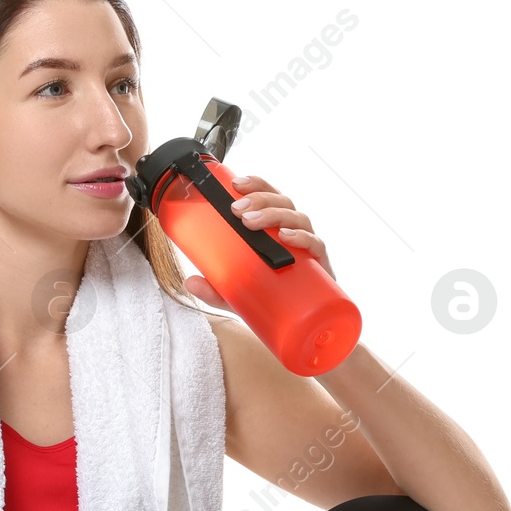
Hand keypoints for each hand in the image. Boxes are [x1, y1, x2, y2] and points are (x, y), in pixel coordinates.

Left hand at [183, 173, 336, 311]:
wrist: (301, 327)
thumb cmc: (272, 300)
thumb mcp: (237, 295)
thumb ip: (215, 289)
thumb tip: (190, 282)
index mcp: (277, 229)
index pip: (270, 196)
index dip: (256, 184)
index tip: (236, 184)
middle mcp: (295, 232)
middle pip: (282, 202)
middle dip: (260, 200)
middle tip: (237, 211)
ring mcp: (308, 248)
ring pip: (298, 217)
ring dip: (274, 214)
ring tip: (252, 223)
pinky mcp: (321, 267)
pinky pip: (316, 245)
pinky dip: (302, 237)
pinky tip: (286, 237)